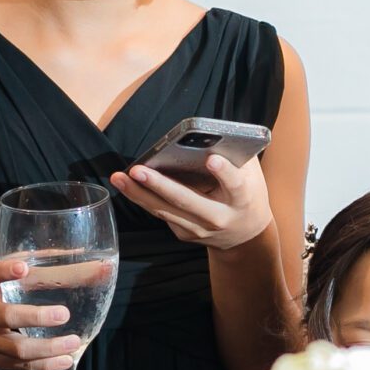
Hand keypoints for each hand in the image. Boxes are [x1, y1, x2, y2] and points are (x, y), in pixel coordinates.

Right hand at [0, 256, 83, 369]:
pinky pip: (22, 366)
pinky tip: (67, 359)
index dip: (3, 271)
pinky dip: (46, 365)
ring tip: (73, 341)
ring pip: (16, 349)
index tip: (23, 268)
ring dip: (47, 348)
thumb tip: (91, 264)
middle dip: (35, 317)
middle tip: (63, 314)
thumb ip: (36, 267)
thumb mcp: (0, 278)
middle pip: (5, 317)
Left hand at [110, 152, 271, 251]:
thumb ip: (235, 156)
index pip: (235, 185)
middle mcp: (219, 218)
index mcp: (242, 200)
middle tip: (138, 170)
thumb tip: (209, 133)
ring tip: (118, 177)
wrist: (244, 236)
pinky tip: (126, 185)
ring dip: (139, 194)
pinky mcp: (184, 234)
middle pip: (187, 201)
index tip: (212, 159)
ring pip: (165, 211)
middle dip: (160, 185)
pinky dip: (142, 199)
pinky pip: (161, 213)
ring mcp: (200, 229)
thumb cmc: (247, 195)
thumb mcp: (251, 175)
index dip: (224, 173)